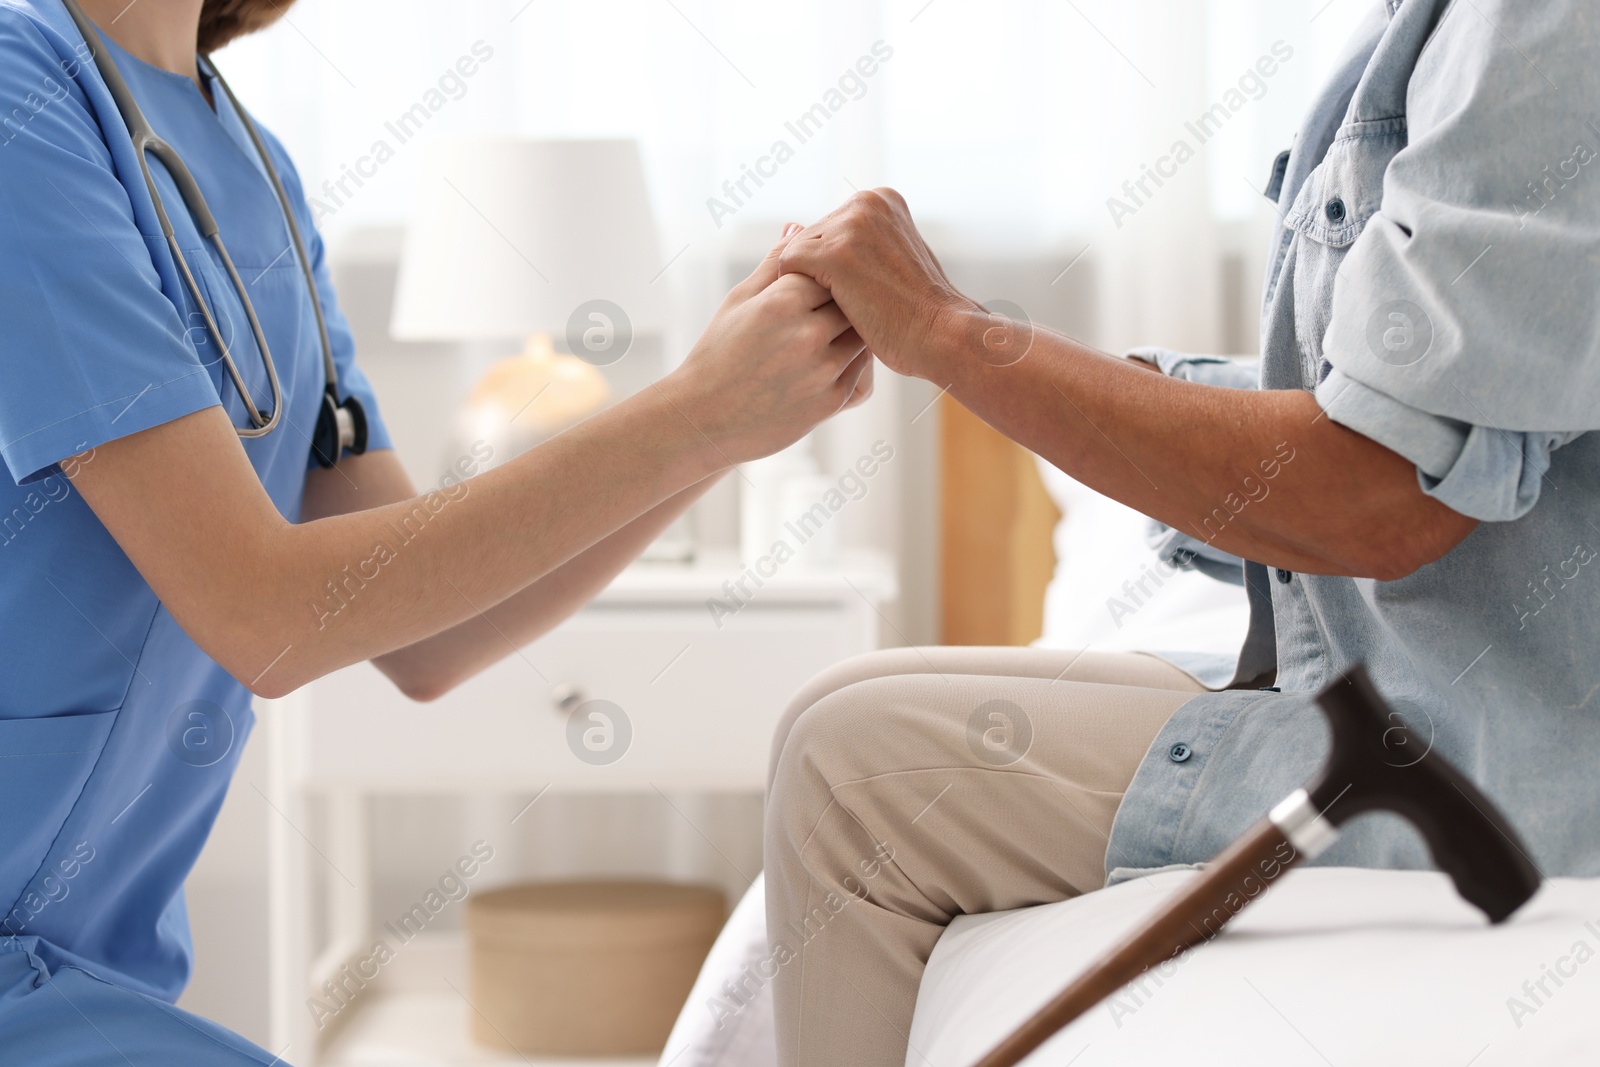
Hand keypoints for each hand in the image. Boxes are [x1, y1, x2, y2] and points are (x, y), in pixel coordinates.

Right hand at [663, 225, 872, 464]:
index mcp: (782, 301)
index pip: (830, 269)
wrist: (704, 420)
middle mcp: (807, 334)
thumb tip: (797, 224)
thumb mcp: (739, 301)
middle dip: (850, 299)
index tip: (827, 276)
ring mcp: (823, 370)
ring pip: (864, 335)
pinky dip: (854, 363)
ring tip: (835, 334)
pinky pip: (863, 372)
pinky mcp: (832, 401)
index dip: (830, 272)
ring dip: (857, 331)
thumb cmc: (717, 354)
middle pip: (853, 300)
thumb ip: (774, 262)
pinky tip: (831, 362)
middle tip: (845, 300)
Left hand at [778, 189, 983, 379]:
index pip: (828, 229)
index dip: (833, 268)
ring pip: (796, 253)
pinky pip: (787, 267)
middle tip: (849, 307)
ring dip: (807, 286)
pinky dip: (795, 294)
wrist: (942, 335)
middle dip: (817, 275)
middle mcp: (866, 202)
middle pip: (809, 238)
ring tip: (838, 312)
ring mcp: (850, 225)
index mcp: (881, 199)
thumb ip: (858, 243)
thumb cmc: (918, 310)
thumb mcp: (892, 260)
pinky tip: (822, 316)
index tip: (858, 293)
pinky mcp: (835, 253)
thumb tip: (790, 227)